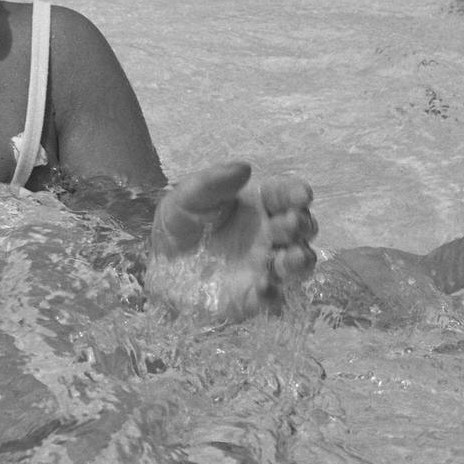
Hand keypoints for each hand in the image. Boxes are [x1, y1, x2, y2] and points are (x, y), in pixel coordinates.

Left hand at [148, 161, 316, 318]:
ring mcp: (265, 266)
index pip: (283, 195)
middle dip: (302, 224)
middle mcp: (268, 234)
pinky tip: (262, 286)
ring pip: (297, 262)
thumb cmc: (179, 228)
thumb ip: (211, 182)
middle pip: (299, 227)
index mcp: (255, 205)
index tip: (301, 194)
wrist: (161, 271)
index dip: (296, 193)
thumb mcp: (186, 199)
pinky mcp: (256, 296)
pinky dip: (273, 292)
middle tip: (290, 223)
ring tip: (291, 257)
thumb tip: (245, 167)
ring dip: (300, 259)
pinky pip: (274, 296)